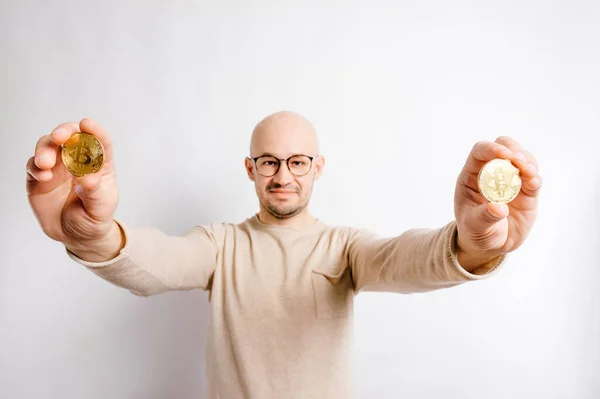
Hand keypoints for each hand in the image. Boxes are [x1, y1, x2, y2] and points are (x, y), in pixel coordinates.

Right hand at [26, 118, 121, 259]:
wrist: (76, 236)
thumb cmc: (94, 218)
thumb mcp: (100, 209)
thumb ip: (95, 194)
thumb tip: (89, 179)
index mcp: (99, 165)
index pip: (100, 142)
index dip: (95, 130)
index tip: (87, 124)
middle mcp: (77, 161)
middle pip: (71, 137)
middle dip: (64, 131)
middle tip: (59, 136)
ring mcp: (57, 168)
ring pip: (48, 146)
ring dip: (45, 149)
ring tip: (46, 163)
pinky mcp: (39, 178)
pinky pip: (33, 165)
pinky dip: (35, 166)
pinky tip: (42, 175)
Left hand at [453, 136, 542, 270]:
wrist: (492, 246)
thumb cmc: (476, 232)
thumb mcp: (474, 227)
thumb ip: (484, 217)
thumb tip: (498, 208)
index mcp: (472, 175)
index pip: (481, 151)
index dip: (492, 149)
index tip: (504, 155)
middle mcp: (493, 173)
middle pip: (505, 147)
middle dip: (514, 150)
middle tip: (519, 162)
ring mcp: (511, 181)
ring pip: (523, 160)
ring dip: (528, 163)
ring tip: (529, 173)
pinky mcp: (527, 193)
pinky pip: (534, 180)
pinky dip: (535, 178)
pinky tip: (534, 182)